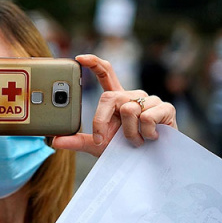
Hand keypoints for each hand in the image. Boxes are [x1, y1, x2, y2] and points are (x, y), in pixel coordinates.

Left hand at [53, 54, 176, 156]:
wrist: (148, 164)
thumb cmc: (123, 150)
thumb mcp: (97, 145)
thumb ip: (78, 141)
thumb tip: (55, 141)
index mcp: (116, 99)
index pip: (106, 73)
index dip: (94, 63)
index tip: (79, 58)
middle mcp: (132, 95)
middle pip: (109, 97)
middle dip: (103, 122)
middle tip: (109, 140)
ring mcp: (150, 100)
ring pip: (129, 110)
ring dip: (129, 133)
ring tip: (137, 140)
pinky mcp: (166, 108)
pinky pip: (147, 118)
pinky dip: (146, 133)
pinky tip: (152, 137)